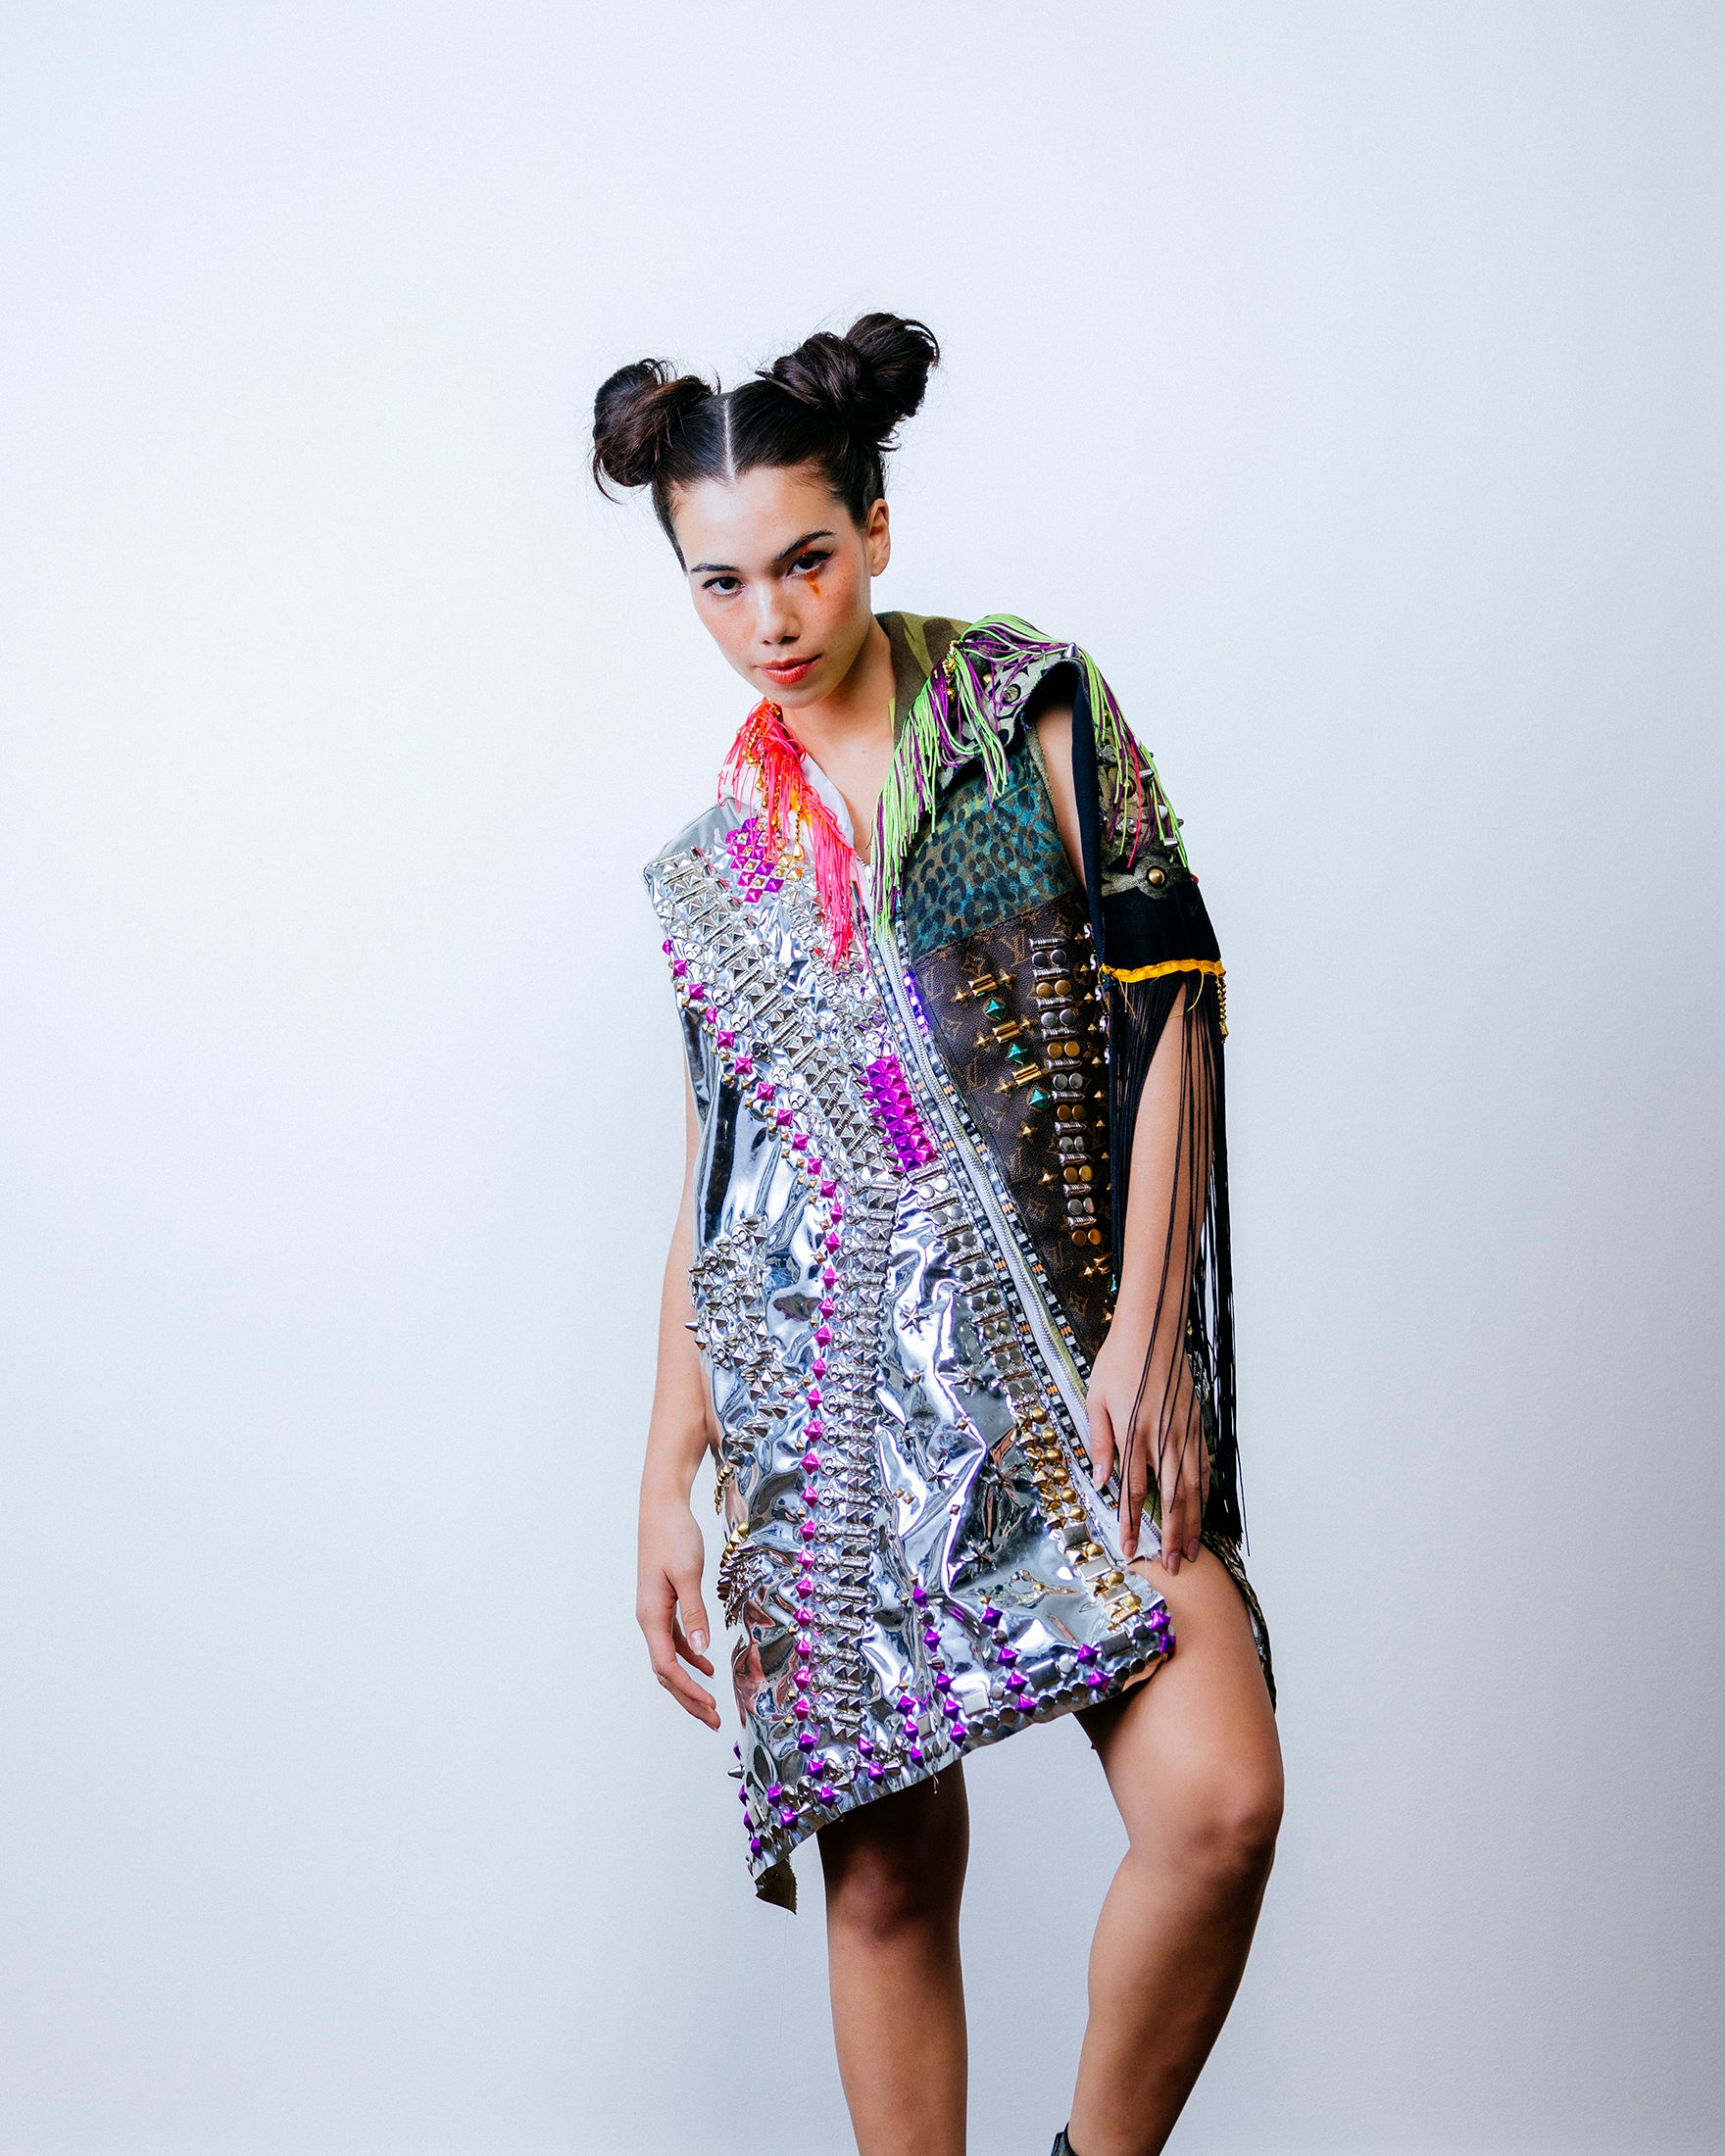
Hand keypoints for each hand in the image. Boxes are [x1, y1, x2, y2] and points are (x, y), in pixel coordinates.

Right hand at [637, 1494, 719, 1726]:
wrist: (662, 1508)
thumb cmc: (673, 1536)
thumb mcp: (688, 1574)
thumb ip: (695, 1613)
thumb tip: (702, 1650)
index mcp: (650, 1616)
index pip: (667, 1666)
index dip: (688, 1689)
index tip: (710, 1705)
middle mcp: (648, 1619)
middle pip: (666, 1671)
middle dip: (688, 1698)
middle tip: (713, 1720)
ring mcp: (655, 1613)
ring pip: (670, 1660)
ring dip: (690, 1683)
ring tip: (711, 1705)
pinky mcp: (664, 1604)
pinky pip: (675, 1642)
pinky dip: (691, 1658)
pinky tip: (707, 1666)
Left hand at [1084, 1319, 1210, 1574]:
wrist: (1152, 1331)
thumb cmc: (1119, 1362)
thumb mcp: (1096, 1400)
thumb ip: (1100, 1442)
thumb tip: (1100, 1480)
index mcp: (1133, 1434)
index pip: (1134, 1491)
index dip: (1132, 1524)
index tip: (1131, 1550)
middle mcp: (1162, 1438)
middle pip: (1170, 1499)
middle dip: (1171, 1536)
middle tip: (1174, 1565)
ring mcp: (1183, 1433)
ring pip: (1192, 1488)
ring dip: (1192, 1522)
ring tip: (1192, 1549)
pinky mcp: (1195, 1425)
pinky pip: (1202, 1467)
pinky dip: (1203, 1493)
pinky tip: (1202, 1510)